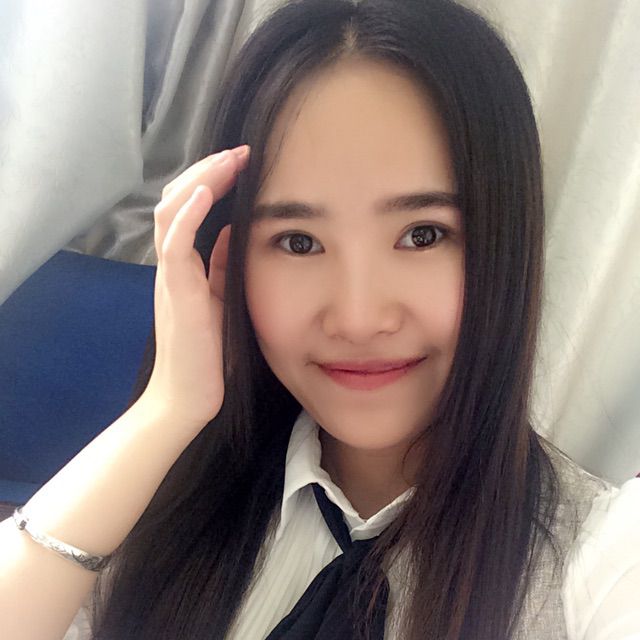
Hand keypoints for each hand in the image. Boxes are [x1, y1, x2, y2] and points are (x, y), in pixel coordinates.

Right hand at [140, 145, 249, 431]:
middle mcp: (172, 264)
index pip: (189, 209)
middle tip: (239, 151)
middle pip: (177, 200)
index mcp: (184, 265)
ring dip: (200, 180)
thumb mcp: (220, 299)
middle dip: (208, 170)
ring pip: (172, 213)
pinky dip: (188, 214)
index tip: (243, 163)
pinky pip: (175, 244)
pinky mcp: (175, 292)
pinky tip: (206, 190)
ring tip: (228, 159)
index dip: (211, 181)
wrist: (188, 396)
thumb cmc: (208, 353)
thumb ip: (220, 266)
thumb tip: (232, 231)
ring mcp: (170, 276)